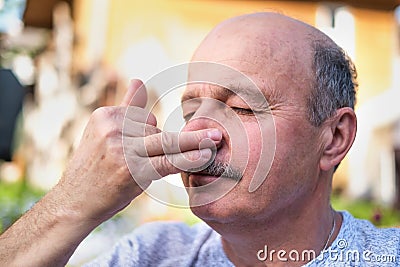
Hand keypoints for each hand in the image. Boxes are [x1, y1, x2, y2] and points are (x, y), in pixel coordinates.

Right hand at [56, 79, 220, 222]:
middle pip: (155, 129)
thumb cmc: (94, 168)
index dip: (151, 133)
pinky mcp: (132, 170)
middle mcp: (112, 129)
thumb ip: (126, 107)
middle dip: (162, 144)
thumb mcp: (105, 133)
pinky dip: (189, 158)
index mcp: (105, 115)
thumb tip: (138, 80)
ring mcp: (121, 149)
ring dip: (189, 145)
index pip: (145, 117)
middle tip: (154, 159)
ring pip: (166, 142)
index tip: (151, 146)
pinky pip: (167, 161)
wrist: (75, 202)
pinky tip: (207, 153)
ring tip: (215, 140)